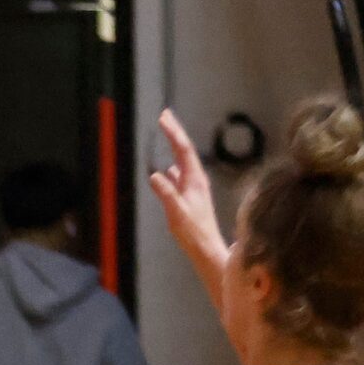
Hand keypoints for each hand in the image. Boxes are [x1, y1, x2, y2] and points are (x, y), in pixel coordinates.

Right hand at [147, 109, 223, 260]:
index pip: (183, 150)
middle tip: (165, 115)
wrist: (207, 249)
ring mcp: (194, 188)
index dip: (173, 133)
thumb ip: (167, 194)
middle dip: (175, 132)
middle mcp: (196, 180)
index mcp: (195, 180)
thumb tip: (155, 175)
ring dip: (174, 147)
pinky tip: (168, 169)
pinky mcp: (191, 197)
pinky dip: (173, 166)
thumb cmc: (194, 233)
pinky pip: (180, 176)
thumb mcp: (177, 213)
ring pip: (183, 161)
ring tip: (166, 134)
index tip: (163, 118)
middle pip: (185, 151)